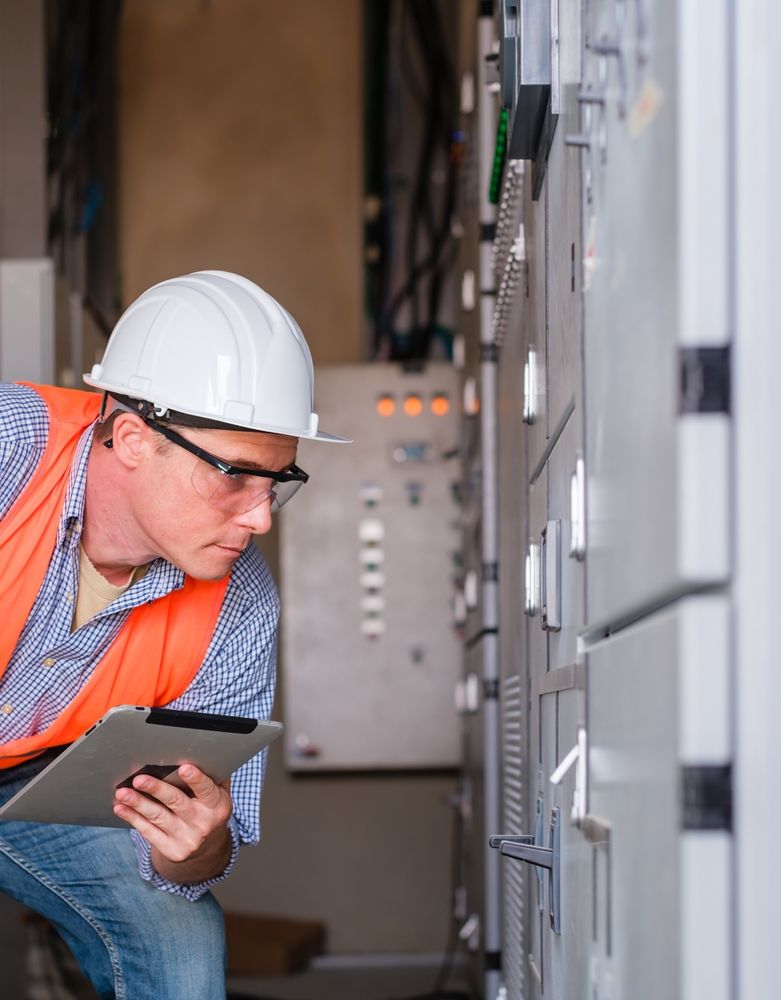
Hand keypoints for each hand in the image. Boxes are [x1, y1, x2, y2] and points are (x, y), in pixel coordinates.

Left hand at [113, 764, 233, 881]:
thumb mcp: (219, 794)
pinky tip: (121, 808)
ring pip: (158, 817)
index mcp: (217, 805)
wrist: (207, 847)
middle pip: (176, 802)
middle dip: (156, 789)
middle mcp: (203, 823)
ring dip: (138, 803)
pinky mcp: (171, 850)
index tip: (183, 768)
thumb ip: (213, 776)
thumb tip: (201, 754)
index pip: (207, 790)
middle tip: (139, 779)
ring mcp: (186, 838)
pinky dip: (133, 818)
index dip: (196, 779)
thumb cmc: (209, 809)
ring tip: (122, 793)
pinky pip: (148, 832)